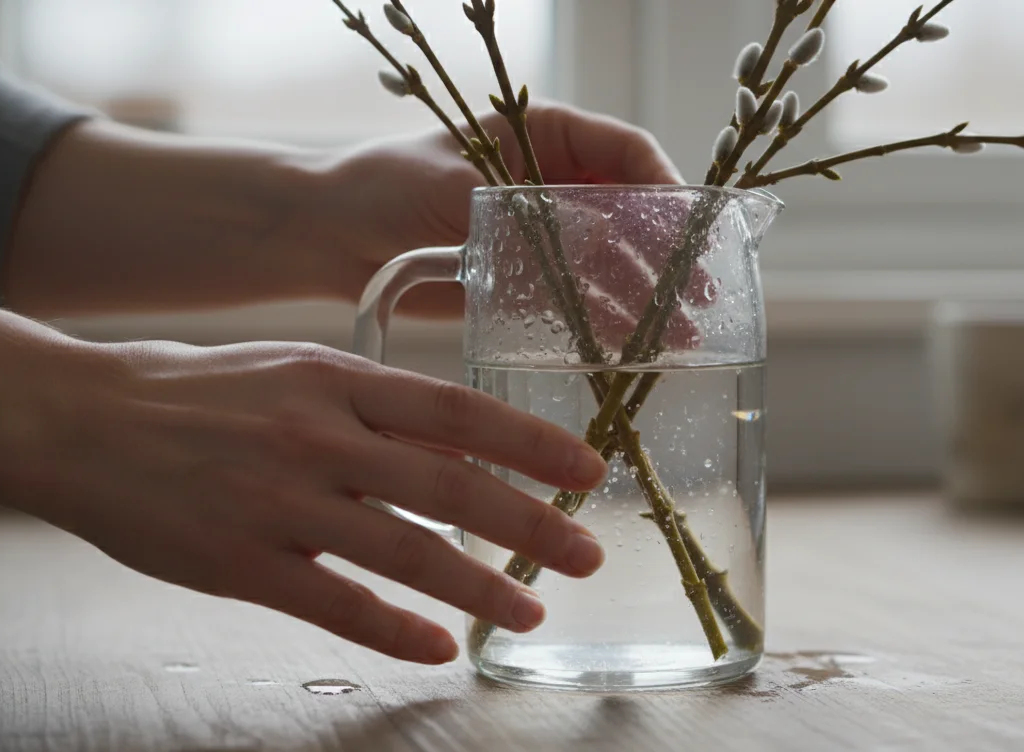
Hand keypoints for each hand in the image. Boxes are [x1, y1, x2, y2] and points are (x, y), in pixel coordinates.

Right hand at [17, 340, 609, 663]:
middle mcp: (318, 437)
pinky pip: (336, 606)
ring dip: (479, 588)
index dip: (532, 444)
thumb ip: (382, 408)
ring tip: (530, 609)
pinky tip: (437, 648)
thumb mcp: (300, 371)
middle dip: (532, 524)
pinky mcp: (240, 562)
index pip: (460, 410)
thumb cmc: (200, 391)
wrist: (82, 419)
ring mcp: (279, 502)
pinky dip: (395, 631)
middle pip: (451, 486)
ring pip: (405, 553)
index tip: (587, 471)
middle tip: (588, 555)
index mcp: (338, 378)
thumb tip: (471, 443)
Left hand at [286, 102, 712, 345]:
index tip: (689, 233)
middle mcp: (552, 181)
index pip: (626, 152)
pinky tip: (626, 345)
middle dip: (664, 256)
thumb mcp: (459, 192)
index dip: (664, 191)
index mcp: (542, 133)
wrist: (327, 235)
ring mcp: (541, 232)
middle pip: (629, 213)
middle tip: (696, 299)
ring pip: (609, 261)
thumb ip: (529, 217)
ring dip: (642, 297)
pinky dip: (602, 320)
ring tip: (674, 337)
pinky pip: (576, 296)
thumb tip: (605, 245)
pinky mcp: (523, 277)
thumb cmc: (382, 187)